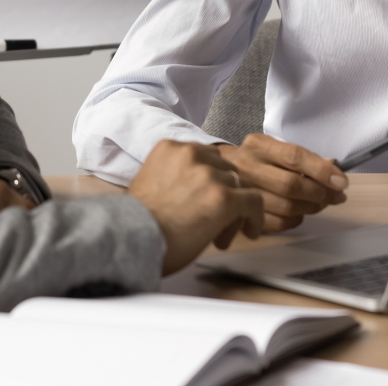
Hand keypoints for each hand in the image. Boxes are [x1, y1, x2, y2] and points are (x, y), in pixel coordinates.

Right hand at [127, 140, 264, 274]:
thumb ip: (176, 175)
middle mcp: (191, 153)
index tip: (212, 196)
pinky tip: (251, 231)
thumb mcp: (150, 182)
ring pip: (240, 186)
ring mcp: (208, 174)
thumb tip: (198, 189)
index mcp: (171, 148)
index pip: (207, 156)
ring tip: (227, 231)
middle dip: (226, 192)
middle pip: (226, 168)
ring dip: (237, 209)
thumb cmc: (138, 223)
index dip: (213, 179)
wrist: (132, 240)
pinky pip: (253, 202)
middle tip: (221, 218)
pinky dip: (256, 218)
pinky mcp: (223, 197)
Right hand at [215, 134, 346, 231]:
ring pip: (285, 207)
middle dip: (320, 194)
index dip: (321, 171)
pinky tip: (299, 214)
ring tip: (319, 204)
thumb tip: (335, 173)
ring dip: (310, 208)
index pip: (294, 156)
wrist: (215, 171)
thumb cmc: (256, 160)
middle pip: (290, 185)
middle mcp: (246, 166)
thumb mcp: (275, 149)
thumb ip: (303, 159)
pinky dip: (294, 221)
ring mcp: (241, 192)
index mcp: (258, 145)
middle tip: (336, 197)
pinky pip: (275, 223)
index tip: (342, 182)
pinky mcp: (240, 214)